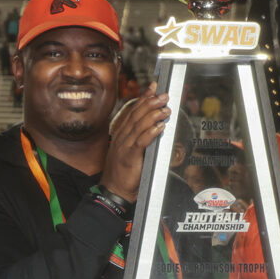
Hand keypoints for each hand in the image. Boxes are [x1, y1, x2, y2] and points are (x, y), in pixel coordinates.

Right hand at [100, 82, 169, 201]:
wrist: (114, 191)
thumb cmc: (124, 173)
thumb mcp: (131, 151)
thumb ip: (140, 139)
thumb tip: (155, 127)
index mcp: (121, 134)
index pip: (132, 111)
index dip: (143, 98)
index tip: (153, 88)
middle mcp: (121, 137)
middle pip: (136, 114)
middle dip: (150, 102)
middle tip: (164, 95)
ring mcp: (124, 146)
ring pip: (138, 125)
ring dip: (153, 115)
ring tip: (165, 108)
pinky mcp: (129, 156)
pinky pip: (141, 141)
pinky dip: (151, 132)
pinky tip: (160, 126)